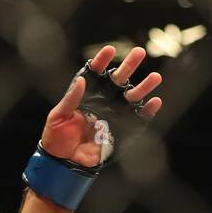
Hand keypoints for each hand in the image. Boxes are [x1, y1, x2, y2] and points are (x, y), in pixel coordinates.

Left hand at [40, 44, 162, 166]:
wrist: (64, 162)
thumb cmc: (56, 137)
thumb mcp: (58, 115)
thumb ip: (71, 98)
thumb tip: (81, 80)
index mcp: (87, 94)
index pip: (95, 73)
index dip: (102, 61)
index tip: (109, 50)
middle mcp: (103, 100)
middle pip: (118, 79)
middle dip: (129, 66)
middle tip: (139, 52)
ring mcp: (114, 114)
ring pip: (132, 96)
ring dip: (144, 87)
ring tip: (155, 77)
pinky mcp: (122, 129)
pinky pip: (138, 119)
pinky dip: (148, 111)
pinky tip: (155, 102)